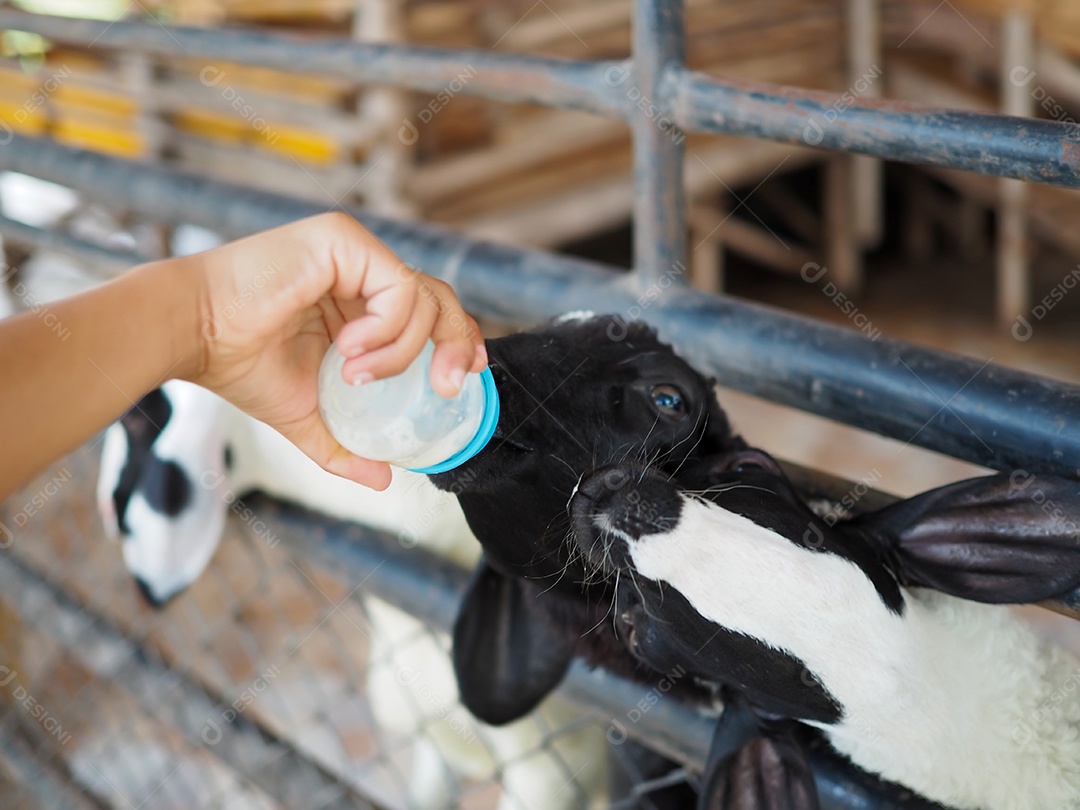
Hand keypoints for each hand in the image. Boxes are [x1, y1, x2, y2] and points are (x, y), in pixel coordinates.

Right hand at [181, 213, 485, 489]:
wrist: (193, 336)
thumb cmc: (239, 365)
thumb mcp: (306, 413)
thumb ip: (345, 444)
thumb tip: (382, 480)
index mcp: (356, 300)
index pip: (427, 309)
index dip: (456, 338)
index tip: (464, 375)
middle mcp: (360, 268)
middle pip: (440, 296)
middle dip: (455, 344)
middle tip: (446, 385)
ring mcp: (354, 250)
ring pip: (424, 296)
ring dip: (400, 350)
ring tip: (355, 372)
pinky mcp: (344, 239)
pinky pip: (399, 288)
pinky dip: (387, 330)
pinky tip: (349, 350)